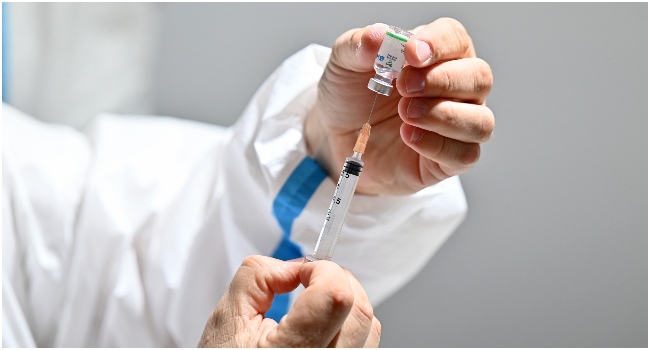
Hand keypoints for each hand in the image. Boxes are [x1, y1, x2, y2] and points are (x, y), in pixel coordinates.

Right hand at [198, 256, 380, 346]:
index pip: (335, 296)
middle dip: (337, 281)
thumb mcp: (227, 318)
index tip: (303, 271)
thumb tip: (293, 266)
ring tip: (315, 305)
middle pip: (359, 309)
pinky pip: (365, 345)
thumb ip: (257, 278)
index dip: (322, 270)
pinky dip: (350, 326)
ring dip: (347, 304)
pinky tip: (323, 327)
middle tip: (310, 282)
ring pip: (369, 327)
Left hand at [305, 18, 493, 194]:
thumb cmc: (352, 97)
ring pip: (480, 120)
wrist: (338, 139)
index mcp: (437, 55)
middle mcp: (456, 89)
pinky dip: (438, 145)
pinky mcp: (450, 159)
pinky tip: (410, 136)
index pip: (455, 39)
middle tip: (404, 86)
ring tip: (406, 113)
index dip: (438, 43)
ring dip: (445, 115)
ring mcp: (458, 125)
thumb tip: (379, 36)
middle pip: (479, 77)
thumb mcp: (344, 64)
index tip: (411, 53)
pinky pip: (465, 154)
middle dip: (443, 80)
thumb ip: (359, 45)